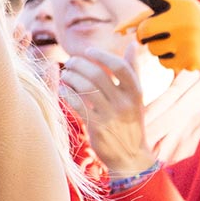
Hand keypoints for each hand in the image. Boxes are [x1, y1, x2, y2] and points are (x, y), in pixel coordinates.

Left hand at [59, 45, 156, 175]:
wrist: (131, 156)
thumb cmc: (130, 122)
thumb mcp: (136, 97)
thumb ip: (133, 70)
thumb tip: (131, 44)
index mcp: (136, 92)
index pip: (120, 66)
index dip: (102, 55)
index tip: (88, 51)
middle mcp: (124, 102)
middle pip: (98, 74)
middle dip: (79, 64)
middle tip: (70, 62)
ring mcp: (110, 115)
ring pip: (85, 88)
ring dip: (71, 77)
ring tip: (65, 74)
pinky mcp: (97, 127)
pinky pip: (77, 104)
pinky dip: (67, 93)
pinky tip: (63, 90)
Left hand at [116, 0, 199, 73]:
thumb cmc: (188, 22)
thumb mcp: (173, 12)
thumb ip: (144, 17)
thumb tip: (117, 30)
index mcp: (179, 4)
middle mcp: (185, 19)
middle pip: (144, 31)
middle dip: (144, 35)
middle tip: (156, 34)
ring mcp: (189, 40)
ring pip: (153, 50)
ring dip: (158, 49)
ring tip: (177, 42)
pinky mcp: (191, 59)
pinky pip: (164, 63)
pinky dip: (170, 60)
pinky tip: (184, 53)